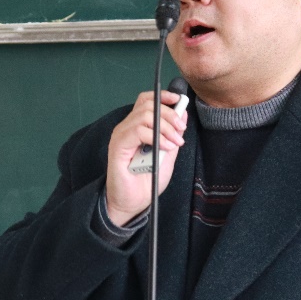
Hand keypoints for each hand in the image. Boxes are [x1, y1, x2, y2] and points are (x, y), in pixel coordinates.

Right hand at [104, 90, 186, 225]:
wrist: (133, 202)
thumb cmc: (147, 180)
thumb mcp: (168, 154)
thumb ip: (173, 135)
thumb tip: (183, 114)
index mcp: (137, 127)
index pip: (146, 100)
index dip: (163, 97)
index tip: (180, 102)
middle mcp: (127, 127)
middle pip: (148, 105)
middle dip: (169, 114)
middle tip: (181, 129)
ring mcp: (121, 135)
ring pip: (144, 116)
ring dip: (165, 127)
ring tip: (175, 142)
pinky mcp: (118, 146)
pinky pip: (137, 130)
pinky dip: (156, 136)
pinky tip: (165, 147)